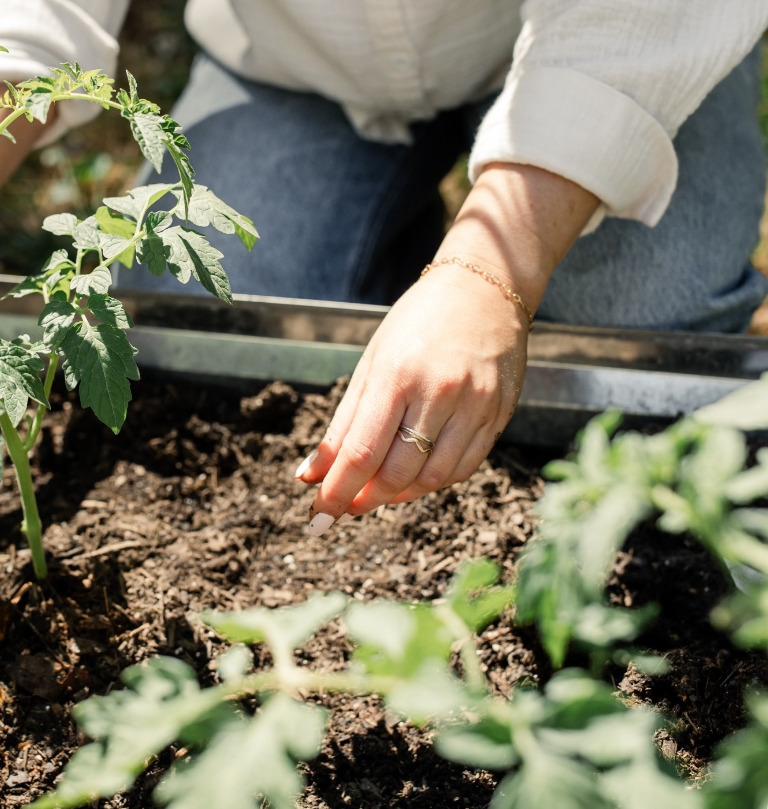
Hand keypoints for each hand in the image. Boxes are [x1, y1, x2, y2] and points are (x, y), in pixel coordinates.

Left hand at [295, 267, 527, 521]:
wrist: (484, 290)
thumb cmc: (417, 323)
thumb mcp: (371, 363)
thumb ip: (342, 424)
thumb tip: (310, 476)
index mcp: (396, 374)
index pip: (361, 452)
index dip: (337, 492)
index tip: (317, 518)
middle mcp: (439, 392)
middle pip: (397, 472)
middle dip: (364, 499)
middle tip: (344, 506)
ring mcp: (475, 405)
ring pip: (433, 478)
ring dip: (398, 495)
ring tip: (376, 491)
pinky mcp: (499, 414)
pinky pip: (463, 468)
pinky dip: (433, 481)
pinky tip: (414, 476)